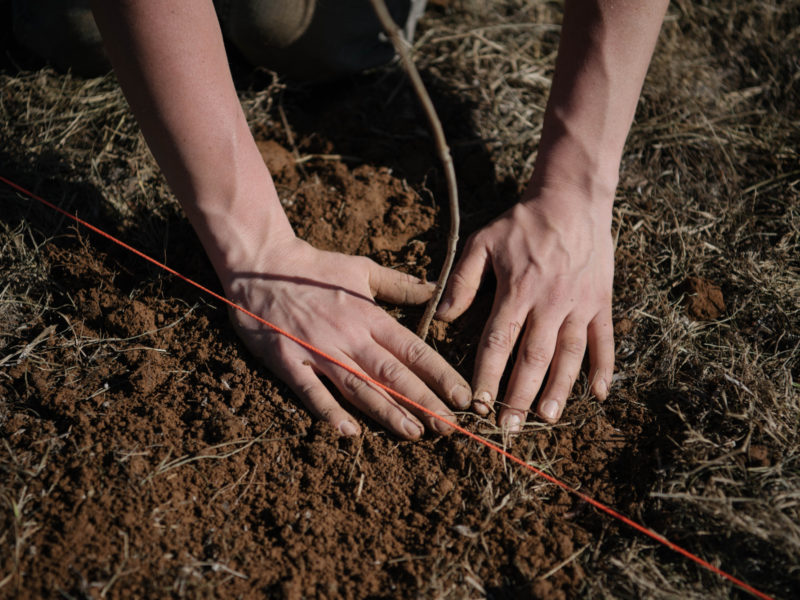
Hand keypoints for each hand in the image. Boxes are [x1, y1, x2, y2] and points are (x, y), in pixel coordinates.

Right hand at [223, 237, 471, 438]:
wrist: (261, 265)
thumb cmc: (315, 269)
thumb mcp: (362, 270)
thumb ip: (399, 284)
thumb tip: (435, 291)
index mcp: (369, 317)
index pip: (413, 350)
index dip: (441, 375)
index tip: (463, 397)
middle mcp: (349, 336)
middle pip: (393, 375)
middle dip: (424, 403)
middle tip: (449, 428)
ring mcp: (318, 350)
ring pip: (359, 387)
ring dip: (388, 412)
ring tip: (414, 434)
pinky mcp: (288, 361)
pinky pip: (311, 391)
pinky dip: (329, 411)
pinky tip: (350, 432)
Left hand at [436, 182, 614, 429]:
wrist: (573, 198)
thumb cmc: (523, 223)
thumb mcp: (482, 242)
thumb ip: (462, 280)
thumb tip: (443, 316)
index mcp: (517, 290)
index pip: (498, 342)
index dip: (488, 375)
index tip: (479, 404)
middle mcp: (550, 303)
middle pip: (533, 357)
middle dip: (520, 395)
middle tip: (510, 427)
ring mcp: (580, 304)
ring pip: (570, 355)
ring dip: (559, 389)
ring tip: (548, 419)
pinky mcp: (601, 301)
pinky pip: (604, 340)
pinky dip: (604, 368)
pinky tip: (599, 395)